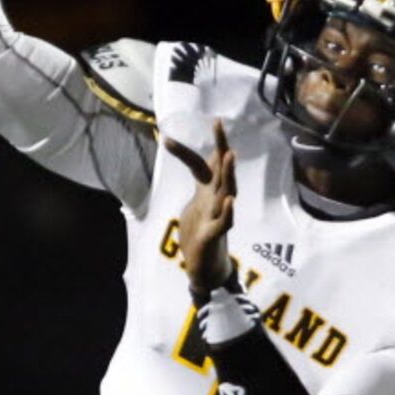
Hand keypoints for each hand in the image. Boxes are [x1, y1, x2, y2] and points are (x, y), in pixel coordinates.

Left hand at [164, 119, 235, 293]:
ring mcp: (217, 217)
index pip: (199, 165)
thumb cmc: (201, 236)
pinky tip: (230, 200)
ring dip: (229, 174)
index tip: (164, 139)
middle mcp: (215, 200)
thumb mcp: (194, 205)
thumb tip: (200, 163)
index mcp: (207, 193)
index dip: (184, 152)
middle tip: (218, 125)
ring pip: (226, 192)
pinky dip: (228, 212)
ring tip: (230, 155)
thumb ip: (200, 185)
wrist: (206, 270)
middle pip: (220, 170)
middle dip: (221, 146)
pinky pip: (224, 222)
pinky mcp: (215, 235)